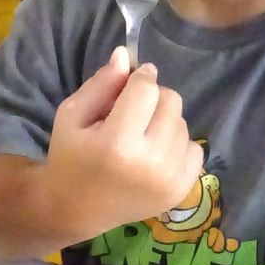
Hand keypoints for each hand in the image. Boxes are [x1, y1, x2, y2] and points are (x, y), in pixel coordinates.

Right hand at [45, 46, 202, 236]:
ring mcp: (170, 179)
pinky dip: (176, 144)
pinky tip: (154, 153)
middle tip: (132, 113)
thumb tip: (126, 54)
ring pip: (183, 122)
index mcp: (117, 143)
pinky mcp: (182, 191)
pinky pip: (194, 147)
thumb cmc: (70, 157)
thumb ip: (101, 84)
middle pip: (171, 101)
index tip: (132, 79)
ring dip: (164, 121)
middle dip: (152, 98)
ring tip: (140, 136)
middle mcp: (150, 162)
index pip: (146, 89)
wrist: (76, 210)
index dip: (140, 77)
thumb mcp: (72, 115)